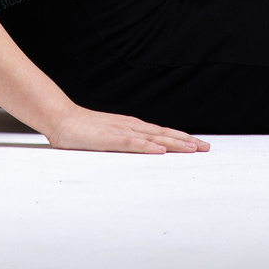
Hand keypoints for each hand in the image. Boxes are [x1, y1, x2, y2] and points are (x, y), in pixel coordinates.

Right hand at [38, 106, 209, 153]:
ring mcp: (121, 131)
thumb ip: (122, 143)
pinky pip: (132, 143)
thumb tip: (136, 150)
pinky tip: (160, 150)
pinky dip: (148, 146)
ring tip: (193, 148)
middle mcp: (131, 126)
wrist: (61, 118)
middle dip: (186, 141)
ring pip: (154, 138)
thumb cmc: (82, 129)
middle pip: (164, 134)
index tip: (197, 144)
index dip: (180, 138)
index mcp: (131, 126)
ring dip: (174, 143)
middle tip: (206, 147)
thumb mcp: (107, 137)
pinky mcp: (110, 138)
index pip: (162, 133)